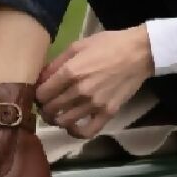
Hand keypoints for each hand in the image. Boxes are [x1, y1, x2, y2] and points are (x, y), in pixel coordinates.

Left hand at [35, 25, 155, 139]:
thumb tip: (41, 78)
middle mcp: (80, 91)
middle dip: (44, 107)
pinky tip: (73, 125)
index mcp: (70, 72)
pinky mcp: (107, 113)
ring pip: (63, 122)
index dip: (37, 94)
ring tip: (59, 113)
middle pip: (50, 109)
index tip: (41, 92)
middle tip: (48, 103)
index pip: (41, 94)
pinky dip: (75, 132)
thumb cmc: (107, 44)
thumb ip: (57, 63)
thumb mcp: (78, 46)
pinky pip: (86, 132)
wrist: (138, 53)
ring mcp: (94, 104)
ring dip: (56, 119)